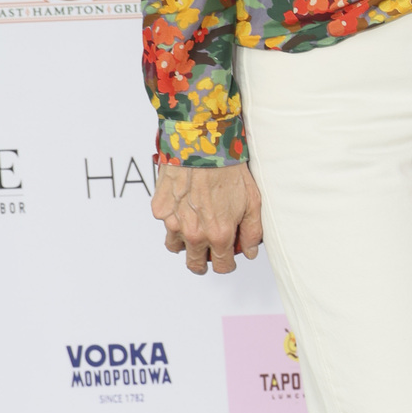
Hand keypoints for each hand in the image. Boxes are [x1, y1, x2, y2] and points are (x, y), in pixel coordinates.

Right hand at [150, 160, 263, 276]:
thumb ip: (251, 231)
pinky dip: (173, 219)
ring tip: (195, 227)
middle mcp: (194, 233)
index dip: (227, 264)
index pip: (222, 266)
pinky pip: (165, 223)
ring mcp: (173, 222)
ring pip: (176, 246)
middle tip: (209, 253)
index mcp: (218, 234)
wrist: (203, 145)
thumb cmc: (229, 170)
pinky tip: (184, 204)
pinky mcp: (159, 209)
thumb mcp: (252, 201)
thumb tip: (250, 251)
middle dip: (203, 262)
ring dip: (185, 242)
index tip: (228, 259)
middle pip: (195, 264)